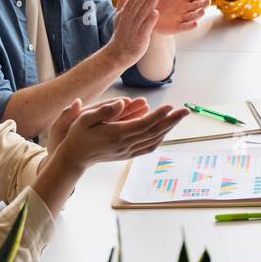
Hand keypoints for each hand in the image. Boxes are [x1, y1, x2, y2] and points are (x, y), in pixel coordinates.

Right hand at [57, 98, 188, 168]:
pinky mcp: (128, 155)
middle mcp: (125, 145)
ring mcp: (128, 151)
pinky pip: (149, 147)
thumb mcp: (84, 120)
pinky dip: (160, 138)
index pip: (144, 125)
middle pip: (154, 132)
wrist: (75, 158)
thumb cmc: (78, 136)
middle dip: (171, 121)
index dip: (159, 116)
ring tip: (179, 117)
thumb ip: (104, 111)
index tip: (170, 107)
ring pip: (154, 140)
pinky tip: (165, 130)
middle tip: (185, 110)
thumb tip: (121, 102)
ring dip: (168, 129)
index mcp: (116, 135)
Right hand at [106, 0, 160, 67]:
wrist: (118, 54)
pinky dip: (150, 20)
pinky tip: (156, 13)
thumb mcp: (120, 15)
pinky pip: (145, 28)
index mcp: (124, 13)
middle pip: (138, 4)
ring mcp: (134, 28)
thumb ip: (123, 0)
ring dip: (149, 3)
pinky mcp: (139, 38)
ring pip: (142, 14)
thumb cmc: (121, 33)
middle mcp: (128, 19)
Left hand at [154, 0, 212, 34]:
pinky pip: (185, 26)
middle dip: (204, 4)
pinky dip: (190, 26)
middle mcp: (187, 7)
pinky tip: (194, 24)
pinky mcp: (177, 27)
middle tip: (208, 1)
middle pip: (198, 5)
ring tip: (202, 11)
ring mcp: (183, 17)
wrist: (148, 10)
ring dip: (199, 14)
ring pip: (194, 16)